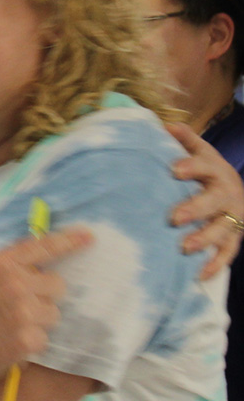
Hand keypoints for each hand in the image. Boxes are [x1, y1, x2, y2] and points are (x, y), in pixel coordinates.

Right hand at [0, 227, 92, 388]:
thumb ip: (1, 269)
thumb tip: (32, 268)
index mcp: (0, 265)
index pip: (42, 247)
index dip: (69, 241)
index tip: (89, 237)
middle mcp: (15, 285)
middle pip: (58, 286)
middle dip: (45, 298)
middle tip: (19, 310)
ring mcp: (23, 313)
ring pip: (53, 315)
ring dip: (38, 323)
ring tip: (8, 329)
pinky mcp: (27, 341)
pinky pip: (44, 340)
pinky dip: (30, 345)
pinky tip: (6, 345)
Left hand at [166, 123, 243, 278]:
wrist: (235, 191)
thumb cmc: (206, 172)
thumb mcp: (199, 153)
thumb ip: (184, 141)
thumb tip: (166, 125)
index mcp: (215, 170)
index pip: (205, 164)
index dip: (191, 166)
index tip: (173, 170)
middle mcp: (227, 194)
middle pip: (215, 201)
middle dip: (196, 209)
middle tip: (174, 218)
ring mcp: (232, 217)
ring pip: (223, 229)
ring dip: (204, 238)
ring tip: (185, 247)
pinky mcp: (233, 238)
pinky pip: (227, 253)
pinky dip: (215, 264)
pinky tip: (199, 275)